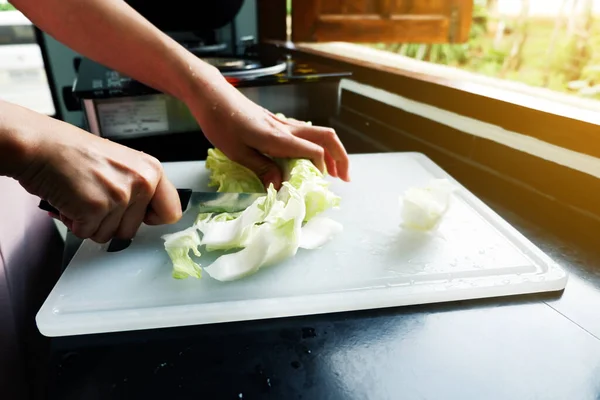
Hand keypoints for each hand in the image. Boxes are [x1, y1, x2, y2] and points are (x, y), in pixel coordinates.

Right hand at [15, 116, 181, 242]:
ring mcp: (120, 196)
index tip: (139, 217)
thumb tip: (148, 214)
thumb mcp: (122, 164)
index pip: (171, 212)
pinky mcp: (96, 208)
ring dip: (90, 222)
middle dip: (110, 221)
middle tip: (94, 197)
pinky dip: (73, 222)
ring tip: (80, 196)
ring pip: (109, 234)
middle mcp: (141, 182)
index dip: (151, 219)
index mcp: (151, 170)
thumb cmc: (72, 152)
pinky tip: (69, 200)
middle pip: (133, 230)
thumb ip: (138, 187)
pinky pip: (87, 233)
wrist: (40, 145)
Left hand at [187, 67, 350, 188]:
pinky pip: (306, 133)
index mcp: (278, 138)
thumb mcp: (236, 152)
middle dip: (341, 157)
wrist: (211, 95)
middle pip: (327, 137)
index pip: (314, 151)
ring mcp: (284, 123)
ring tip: (333, 172)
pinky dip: (317, 146)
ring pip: (319, 134)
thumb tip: (280, 186)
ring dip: (332, 152)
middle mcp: (287, 129)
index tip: (316, 184)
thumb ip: (261, 168)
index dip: (321, 169)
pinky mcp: (278, 123)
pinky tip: (310, 158)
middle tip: (344, 178)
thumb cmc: (220, 122)